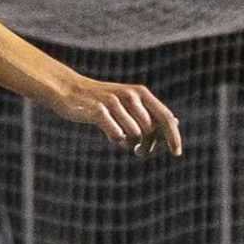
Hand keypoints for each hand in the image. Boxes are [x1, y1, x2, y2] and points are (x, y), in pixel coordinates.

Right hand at [57, 74, 183, 157]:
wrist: (67, 89)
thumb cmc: (100, 100)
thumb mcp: (127, 102)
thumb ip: (149, 112)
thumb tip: (176, 123)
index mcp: (140, 93)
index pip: (166, 117)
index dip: (174, 136)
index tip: (176, 153)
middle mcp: (130, 95)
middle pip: (151, 130)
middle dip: (148, 146)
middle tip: (140, 153)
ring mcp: (114, 102)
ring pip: (135, 134)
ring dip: (130, 144)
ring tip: (121, 141)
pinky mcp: (98, 110)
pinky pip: (117, 135)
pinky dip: (116, 140)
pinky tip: (111, 136)